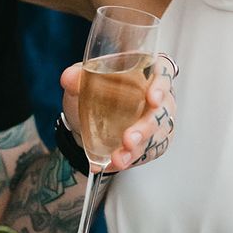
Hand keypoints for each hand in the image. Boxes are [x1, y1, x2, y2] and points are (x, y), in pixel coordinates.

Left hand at [60, 54, 176, 172]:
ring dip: (138, 147)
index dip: (162, 83)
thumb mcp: (81, 83)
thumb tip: (69, 78)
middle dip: (146, 126)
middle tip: (128, 139)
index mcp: (144, 72)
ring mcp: (158, 119)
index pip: (164, 70)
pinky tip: (116, 162)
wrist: (85, 123)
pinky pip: (149, 151)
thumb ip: (76, 78)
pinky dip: (131, 158)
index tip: (152, 98)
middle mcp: (156, 94)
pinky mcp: (154, 141)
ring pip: (157, 133)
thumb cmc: (91, 94)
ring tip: (119, 157)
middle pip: (163, 108)